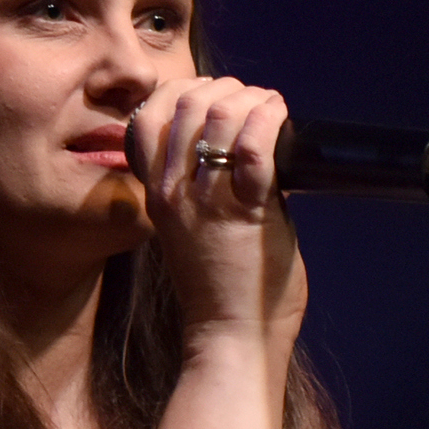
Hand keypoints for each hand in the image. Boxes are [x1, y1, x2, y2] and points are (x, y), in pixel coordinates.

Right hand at [126, 77, 307, 361]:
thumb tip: (237, 140)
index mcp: (156, 193)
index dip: (184, 90)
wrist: (232, 338)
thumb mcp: (190, 226)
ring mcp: (207, 202)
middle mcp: (173, 192)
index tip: (214, 97)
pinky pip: (254, 147)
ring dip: (253, 100)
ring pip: (220, 115)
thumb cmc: (220, 285)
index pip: (148, 114)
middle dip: (227, 89)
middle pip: (186, 103)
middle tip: (253, 103)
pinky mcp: (246, 213)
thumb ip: (200, 185)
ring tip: (271, 110)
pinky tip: (280, 117)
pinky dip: (270, 118)